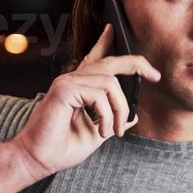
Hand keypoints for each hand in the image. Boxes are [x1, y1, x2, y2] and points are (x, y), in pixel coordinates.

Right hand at [4, 23, 159, 178]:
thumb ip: (114, 121)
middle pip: (111, 62)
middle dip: (137, 64)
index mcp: (79, 87)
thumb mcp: (98, 133)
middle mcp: (72, 79)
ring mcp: (67, 82)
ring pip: (110, 83)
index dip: (107, 43)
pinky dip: (107, 116)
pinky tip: (100, 131)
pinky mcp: (64, 90)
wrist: (37, 159)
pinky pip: (99, 95)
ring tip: (114, 131)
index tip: (116, 33)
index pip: (95, 58)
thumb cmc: (62, 148)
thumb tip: (134, 115)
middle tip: (155, 76)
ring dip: (120, 110)